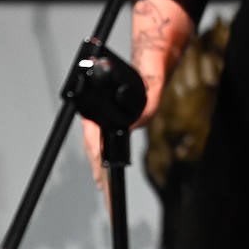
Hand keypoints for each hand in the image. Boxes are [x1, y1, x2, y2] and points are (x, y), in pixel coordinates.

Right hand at [80, 72, 165, 218]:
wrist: (156, 52)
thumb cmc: (150, 60)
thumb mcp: (154, 75)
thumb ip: (151, 96)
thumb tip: (139, 123)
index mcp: (101, 101)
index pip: (92, 135)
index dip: (95, 158)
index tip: (100, 177)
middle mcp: (102, 110)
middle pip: (94, 147)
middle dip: (99, 172)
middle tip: (106, 195)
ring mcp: (110, 116)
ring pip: (99, 147)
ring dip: (102, 170)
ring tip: (107, 194)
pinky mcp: (121, 119)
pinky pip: (110, 143)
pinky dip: (108, 161)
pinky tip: (111, 176)